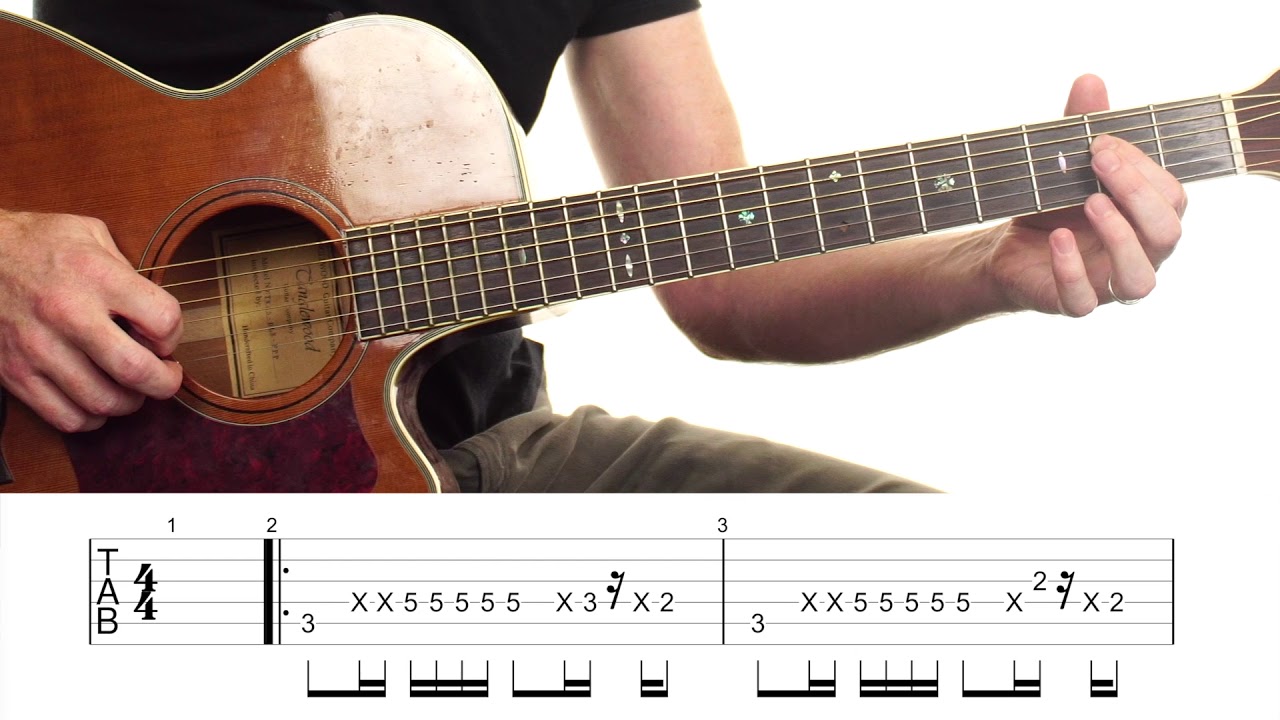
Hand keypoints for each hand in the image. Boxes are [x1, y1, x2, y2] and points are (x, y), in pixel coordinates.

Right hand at [0, 211, 182, 431]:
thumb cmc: (37, 243)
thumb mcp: (90, 233)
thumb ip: (128, 271)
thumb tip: (156, 315)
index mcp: (95, 276)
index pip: (162, 320)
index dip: (175, 333)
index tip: (165, 335)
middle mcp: (68, 314)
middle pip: (136, 371)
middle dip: (165, 382)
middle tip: (166, 376)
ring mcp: (38, 348)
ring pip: (103, 402)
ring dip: (130, 402)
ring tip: (131, 387)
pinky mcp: (15, 373)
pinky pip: (66, 418)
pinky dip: (91, 418)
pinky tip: (96, 398)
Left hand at [988, 75, 1187, 316]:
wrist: (1003, 249)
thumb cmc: (1049, 205)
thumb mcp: (1063, 161)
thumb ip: (1081, 125)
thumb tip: (1090, 80)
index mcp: (1147, 219)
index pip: (1171, 195)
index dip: (1142, 168)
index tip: (1100, 142)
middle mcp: (1138, 254)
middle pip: (1167, 234)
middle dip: (1137, 194)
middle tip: (1098, 162)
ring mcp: (1107, 284)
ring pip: (1140, 280)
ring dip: (1120, 238)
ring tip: (1090, 203)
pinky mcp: (1071, 303)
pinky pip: (1084, 301)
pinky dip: (1072, 270)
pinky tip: (1057, 238)